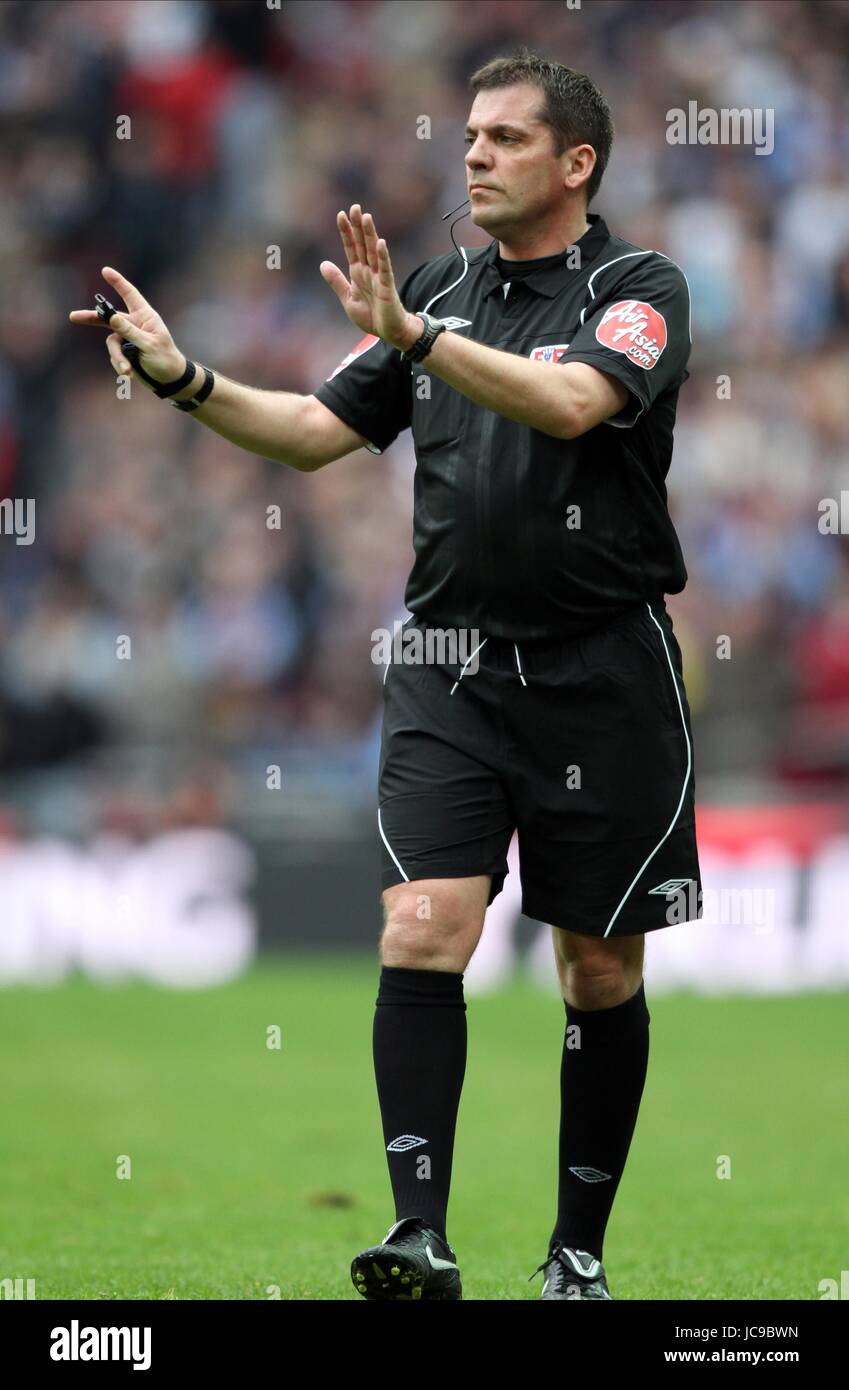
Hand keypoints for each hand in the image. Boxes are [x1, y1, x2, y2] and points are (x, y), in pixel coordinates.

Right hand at [68, 267, 185, 385]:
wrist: (168, 380)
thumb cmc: (165, 359)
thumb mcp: (148, 344)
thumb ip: (129, 331)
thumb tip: (111, 317)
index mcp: (145, 317)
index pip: (130, 295)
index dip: (118, 282)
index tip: (105, 270)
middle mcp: (134, 324)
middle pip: (108, 318)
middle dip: (91, 318)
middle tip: (73, 317)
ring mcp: (128, 338)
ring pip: (111, 343)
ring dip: (117, 358)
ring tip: (127, 370)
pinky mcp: (125, 352)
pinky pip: (114, 356)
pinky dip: (120, 365)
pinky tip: (129, 374)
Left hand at [320, 205, 420, 349]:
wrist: (388, 332)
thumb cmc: (371, 316)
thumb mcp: (348, 298)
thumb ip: (336, 281)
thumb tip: (323, 264)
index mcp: (358, 273)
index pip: (351, 248)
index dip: (346, 232)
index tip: (341, 215)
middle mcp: (368, 271)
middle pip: (362, 244)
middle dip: (358, 226)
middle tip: (355, 207)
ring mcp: (378, 277)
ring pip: (373, 251)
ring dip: (370, 234)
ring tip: (366, 217)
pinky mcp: (387, 286)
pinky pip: (385, 269)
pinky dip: (382, 256)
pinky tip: (380, 242)